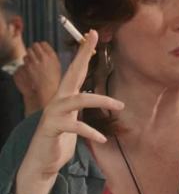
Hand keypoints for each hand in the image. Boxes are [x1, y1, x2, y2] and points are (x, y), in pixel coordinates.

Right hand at [14, 30, 124, 193]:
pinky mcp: (53, 128)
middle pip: (72, 73)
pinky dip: (90, 132)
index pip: (76, 70)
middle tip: (94, 37)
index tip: (92, 33)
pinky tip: (101, 139)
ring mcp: (54, 113)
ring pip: (78, 99)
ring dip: (101, 101)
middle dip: (82, 55)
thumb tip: (97, 97)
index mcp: (65, 96)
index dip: (83, 52)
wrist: (42, 160)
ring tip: (120, 106)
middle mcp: (58, 100)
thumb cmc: (61, 137)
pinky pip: (75, 126)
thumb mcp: (74, 117)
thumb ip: (81, 106)